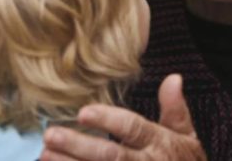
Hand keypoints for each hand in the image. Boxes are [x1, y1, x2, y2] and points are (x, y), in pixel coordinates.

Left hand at [40, 74, 205, 160]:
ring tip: (45, 155)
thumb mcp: (186, 135)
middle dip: (79, 146)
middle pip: (110, 156)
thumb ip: (175, 109)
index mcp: (159, 143)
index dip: (109, 120)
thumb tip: (173, 77)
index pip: (133, 128)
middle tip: (51, 134)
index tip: (84, 112)